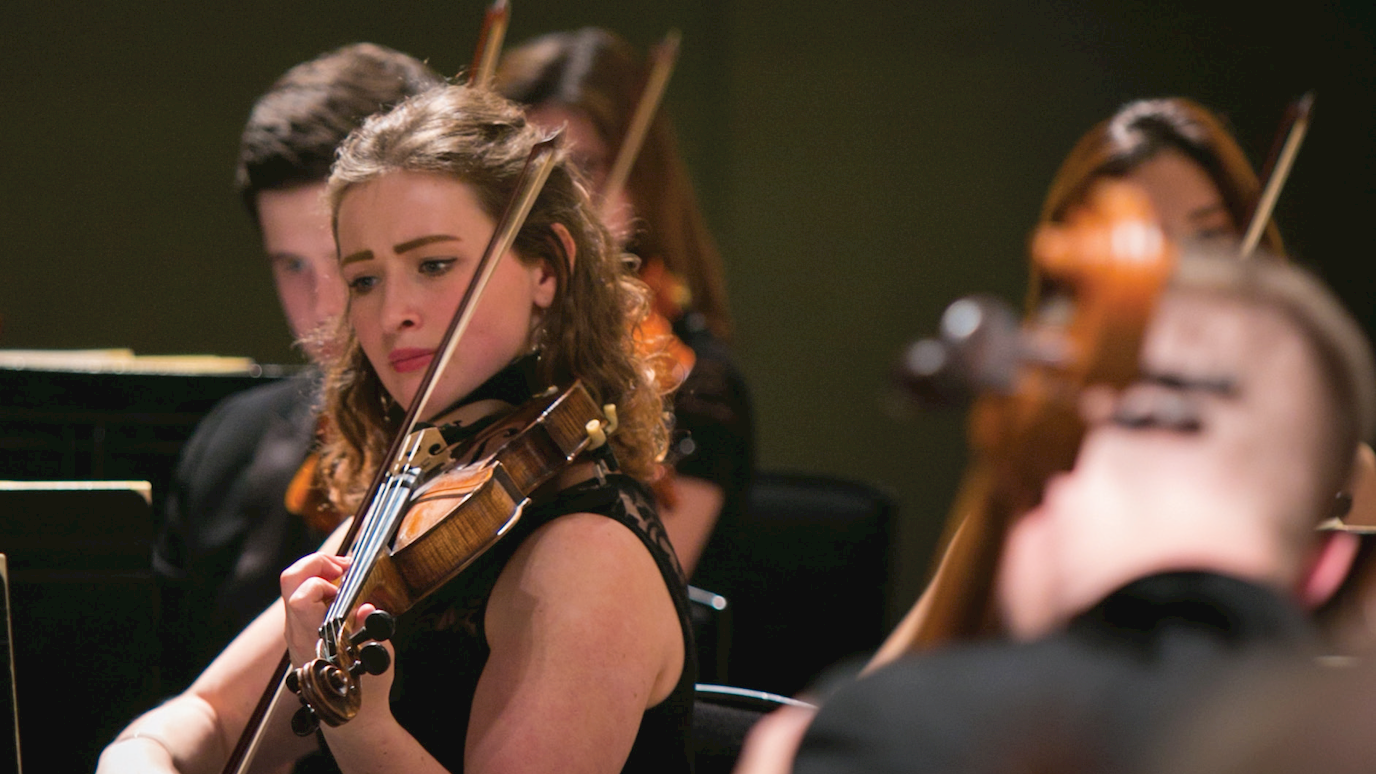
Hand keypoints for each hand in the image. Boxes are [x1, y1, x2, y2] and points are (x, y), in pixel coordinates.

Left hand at [280, 553, 397, 730]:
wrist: (350, 719)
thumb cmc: (364, 692)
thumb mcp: (376, 661)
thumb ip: (371, 632)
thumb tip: (368, 608)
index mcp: (312, 638)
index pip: (301, 595)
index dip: (323, 578)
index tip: (349, 578)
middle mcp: (297, 632)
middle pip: (290, 579)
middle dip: (317, 563)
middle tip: (344, 566)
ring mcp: (295, 632)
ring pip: (294, 586)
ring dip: (320, 573)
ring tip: (348, 577)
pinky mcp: (300, 633)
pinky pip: (303, 598)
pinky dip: (322, 588)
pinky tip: (344, 594)